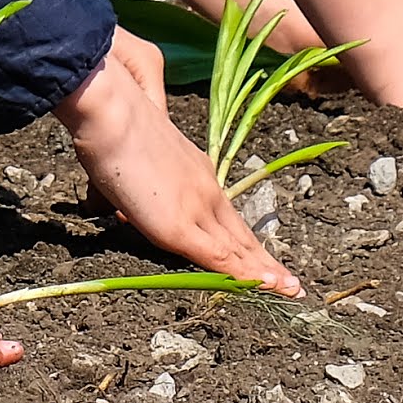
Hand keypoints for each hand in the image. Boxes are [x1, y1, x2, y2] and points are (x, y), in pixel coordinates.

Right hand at [56, 32, 297, 292]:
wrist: (111, 113)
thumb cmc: (111, 128)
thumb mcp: (130, 162)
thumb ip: (133, 186)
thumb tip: (117, 204)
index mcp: (196, 172)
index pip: (226, 215)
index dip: (244, 239)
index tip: (261, 257)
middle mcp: (205, 188)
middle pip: (241, 234)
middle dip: (266, 261)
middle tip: (291, 283)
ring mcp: (198, 206)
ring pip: (239, 248)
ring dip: (265, 273)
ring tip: (290, 290)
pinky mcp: (181, 226)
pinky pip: (220, 258)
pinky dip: (245, 275)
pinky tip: (265, 287)